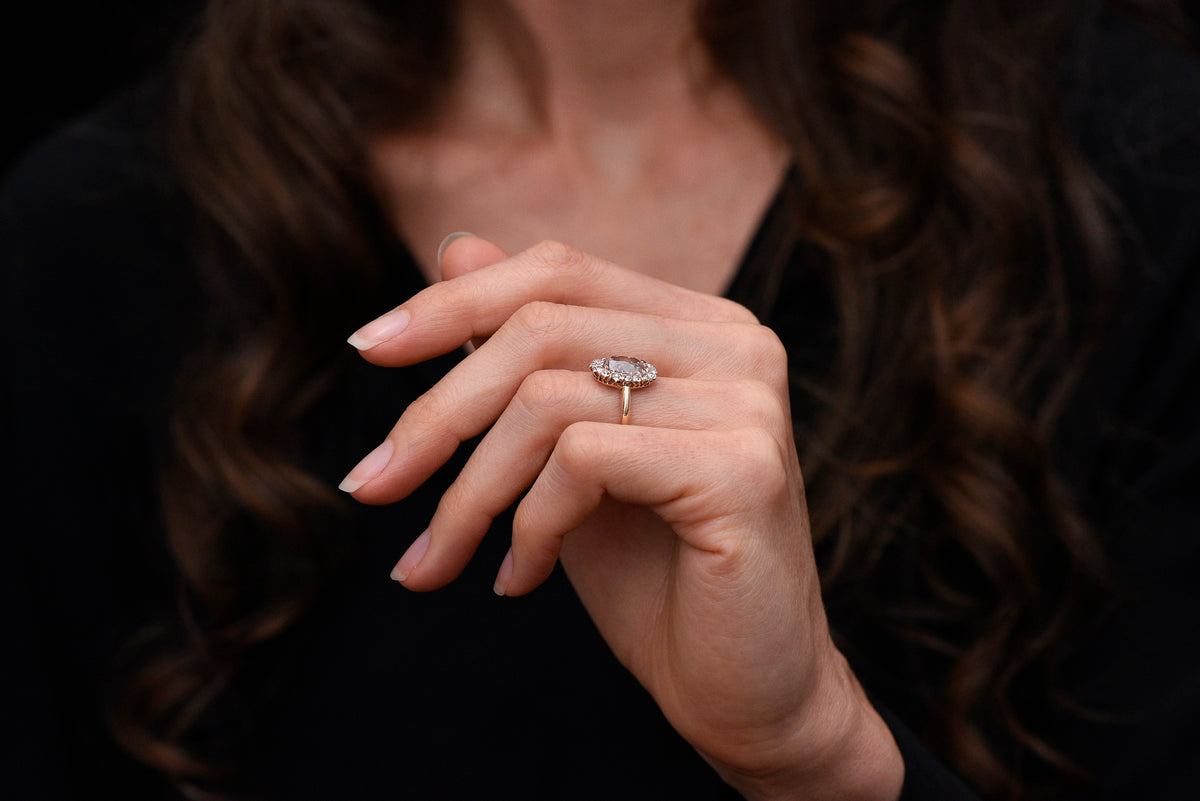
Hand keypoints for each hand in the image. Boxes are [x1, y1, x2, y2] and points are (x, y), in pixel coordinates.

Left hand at [341, 237, 902, 799]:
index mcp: (699, 327)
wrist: (745, 688)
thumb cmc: (654, 575)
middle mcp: (736, 345)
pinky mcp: (742, 467)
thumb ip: (524, 356)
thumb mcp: (566, 456)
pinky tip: (523, 578)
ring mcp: (747, 401)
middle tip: (372, 486)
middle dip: (435, 414)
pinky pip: (582, 461)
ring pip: (546, 401)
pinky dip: (528, 525)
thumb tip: (454, 247)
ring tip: (440, 561)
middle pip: (539, 329)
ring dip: (468, 493)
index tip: (366, 349)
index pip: (558, 271)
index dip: (453, 301)